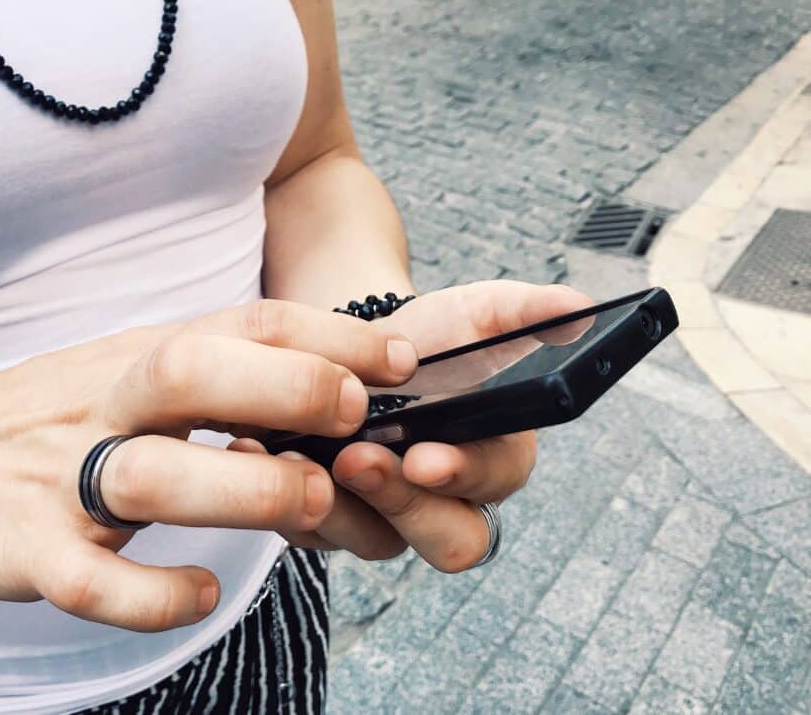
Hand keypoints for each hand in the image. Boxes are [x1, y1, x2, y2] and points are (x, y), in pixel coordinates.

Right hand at [0, 300, 418, 631]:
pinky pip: (86, 577)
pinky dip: (149, 592)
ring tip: (308, 504)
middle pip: (190, 370)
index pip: (243, 322)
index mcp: (144, 355)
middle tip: (355, 413)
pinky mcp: (26, 550)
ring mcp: (62, 477)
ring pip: (148, 471)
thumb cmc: (60, 413)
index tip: (400, 361)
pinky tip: (203, 593)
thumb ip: (223, 374)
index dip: (327, 335)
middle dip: (282, 385)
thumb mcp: (137, 371)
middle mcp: (108, 402)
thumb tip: (340, 386)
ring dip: (238, 486)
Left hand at [238, 280, 593, 572]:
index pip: (496, 484)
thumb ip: (524, 312)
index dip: (465, 474)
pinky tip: (267, 455)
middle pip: (449, 540)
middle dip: (403, 503)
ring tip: (297, 453)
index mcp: (494, 455)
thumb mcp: (473, 315)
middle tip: (357, 460)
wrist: (359, 350)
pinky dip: (291, 500)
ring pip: (376, 542)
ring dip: (336, 506)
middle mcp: (448, 500)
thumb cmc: (428, 339)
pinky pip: (318, 534)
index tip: (425, 454)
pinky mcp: (337, 521)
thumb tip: (579, 305)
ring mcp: (391, 518)